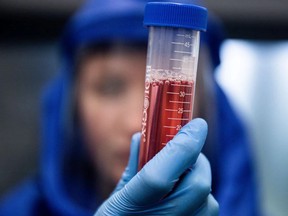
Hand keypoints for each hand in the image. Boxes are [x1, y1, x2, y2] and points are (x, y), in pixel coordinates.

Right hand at [95, 118, 218, 214]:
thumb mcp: (114, 198)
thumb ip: (132, 166)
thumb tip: (144, 136)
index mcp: (127, 211)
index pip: (160, 176)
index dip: (182, 146)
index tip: (196, 125)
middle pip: (196, 187)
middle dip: (197, 160)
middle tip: (186, 150)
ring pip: (209, 202)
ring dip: (199, 180)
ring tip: (182, 176)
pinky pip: (207, 214)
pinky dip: (202, 198)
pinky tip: (185, 196)